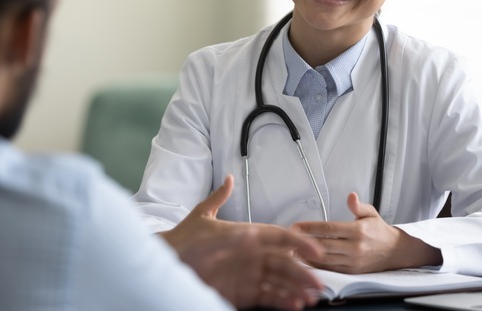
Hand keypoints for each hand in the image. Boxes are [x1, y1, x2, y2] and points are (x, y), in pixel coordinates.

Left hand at [162, 175, 323, 309]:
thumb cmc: (182, 242)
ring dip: (296, 289)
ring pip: (280, 282)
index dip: (299, 242)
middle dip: (302, 272)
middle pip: (285, 263)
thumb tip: (230, 182)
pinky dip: (282, 300)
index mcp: (247, 236)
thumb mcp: (199, 217)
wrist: (164, 266)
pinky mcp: (243, 292)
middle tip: (317, 282)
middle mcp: (252, 255)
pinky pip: (268, 297)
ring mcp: (248, 275)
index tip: (315, 251)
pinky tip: (293, 304)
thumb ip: (217, 203)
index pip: (278, 237)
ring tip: (309, 298)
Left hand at [291, 192, 441, 273]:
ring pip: (324, 259)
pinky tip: (304, 260)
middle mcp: (355, 247)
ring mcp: (353, 261)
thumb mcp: (371, 213)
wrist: (396, 252)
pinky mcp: (352, 272)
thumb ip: (358, 206)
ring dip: (305, 255)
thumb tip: (350, 196)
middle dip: (303, 242)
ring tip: (290, 249)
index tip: (295, 226)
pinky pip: (330, 269)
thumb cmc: (380, 231)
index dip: (310, 228)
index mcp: (358, 230)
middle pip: (323, 245)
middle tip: (287, 238)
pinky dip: (315, 265)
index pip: (329, 229)